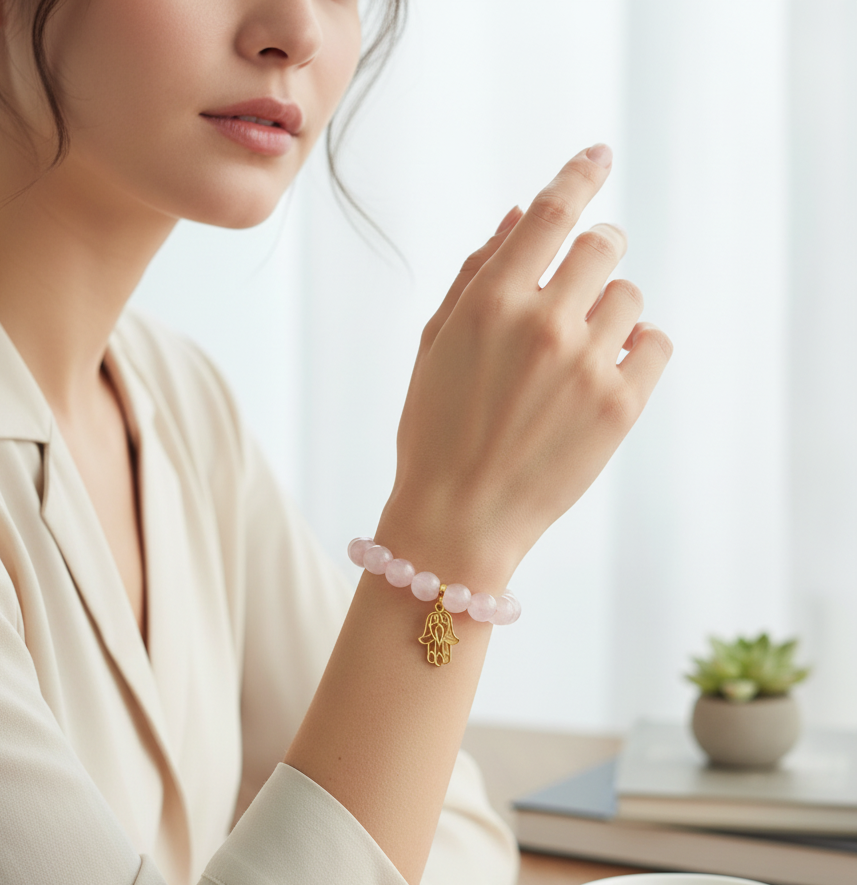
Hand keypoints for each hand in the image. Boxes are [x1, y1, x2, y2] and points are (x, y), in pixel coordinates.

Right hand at [380, 144, 671, 587]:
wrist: (459, 520)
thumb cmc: (435, 432)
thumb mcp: (436, 346)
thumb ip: (477, 275)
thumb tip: (519, 217)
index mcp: (491, 304)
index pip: (552, 214)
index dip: (579, 175)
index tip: (599, 155)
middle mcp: (544, 324)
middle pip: (604, 246)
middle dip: (596, 253)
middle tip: (581, 281)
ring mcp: (588, 365)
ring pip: (630, 296)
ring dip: (611, 307)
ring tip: (581, 347)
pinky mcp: (621, 406)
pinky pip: (656, 343)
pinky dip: (639, 345)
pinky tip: (609, 366)